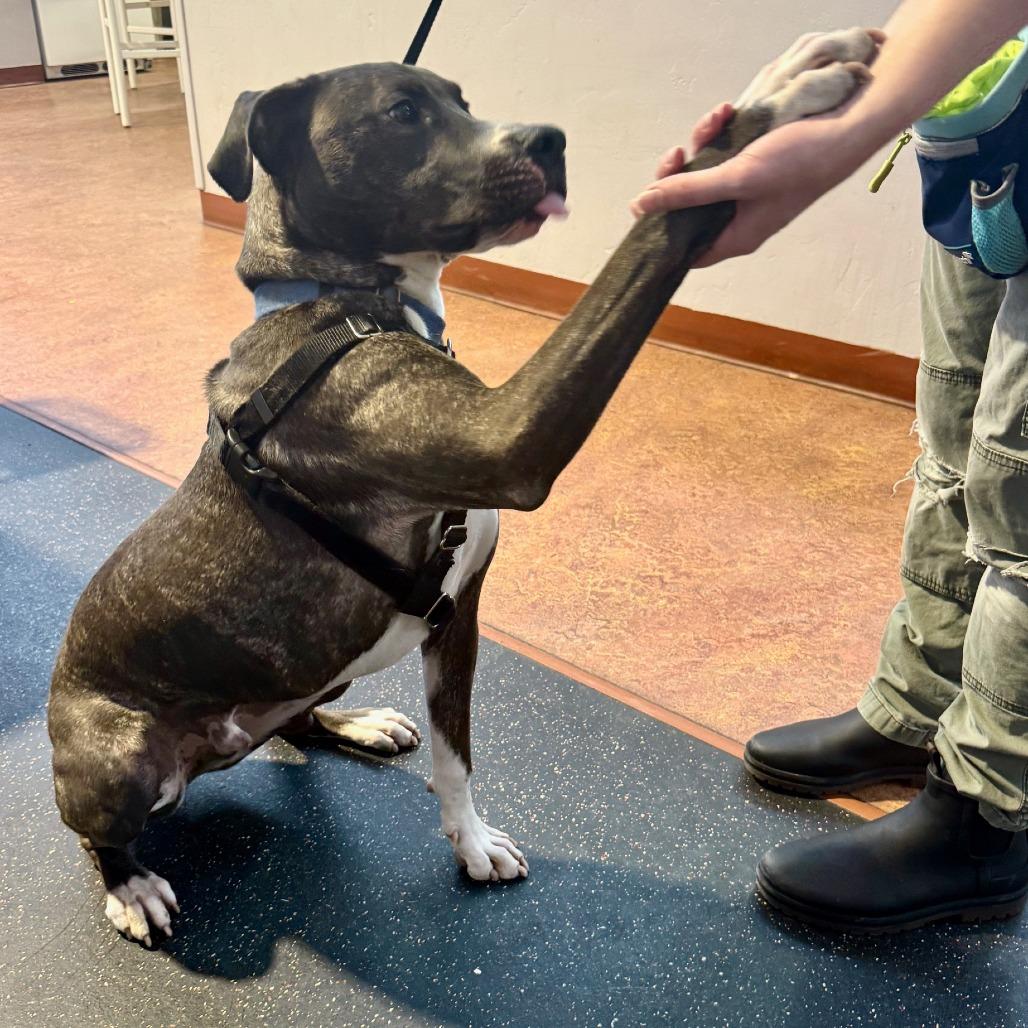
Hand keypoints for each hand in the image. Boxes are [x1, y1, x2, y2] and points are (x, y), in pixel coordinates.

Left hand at [631, 106, 871, 266]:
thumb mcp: (737, 177)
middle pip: (688, 209)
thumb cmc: (799, 162)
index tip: (646, 204)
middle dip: (677, 178)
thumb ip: (688, 191)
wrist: (848, 126)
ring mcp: (746, 192)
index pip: (685, 249)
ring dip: (701, 145)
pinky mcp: (753, 165)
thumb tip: (641, 205)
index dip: (662, 231)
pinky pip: (722, 155)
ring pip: (703, 176)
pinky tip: (725, 113)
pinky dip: (718, 134)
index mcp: (735, 237)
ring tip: (715, 119)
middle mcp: (738, 220)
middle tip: (677, 153)